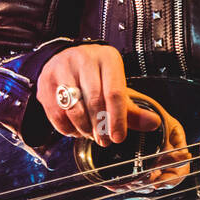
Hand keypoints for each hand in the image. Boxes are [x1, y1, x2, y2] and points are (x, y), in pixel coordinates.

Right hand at [38, 44, 189, 188]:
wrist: (65, 59)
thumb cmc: (96, 76)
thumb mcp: (116, 86)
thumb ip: (133, 109)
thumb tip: (153, 124)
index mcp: (107, 58)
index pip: (114, 93)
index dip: (117, 119)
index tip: (118, 138)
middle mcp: (83, 59)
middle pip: (94, 101)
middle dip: (100, 127)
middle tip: (104, 140)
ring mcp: (61, 69)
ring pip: (74, 108)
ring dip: (84, 129)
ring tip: (91, 134)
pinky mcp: (45, 82)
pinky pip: (56, 113)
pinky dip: (67, 128)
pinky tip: (76, 130)